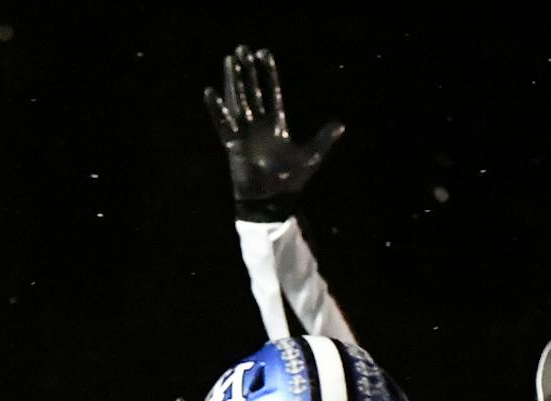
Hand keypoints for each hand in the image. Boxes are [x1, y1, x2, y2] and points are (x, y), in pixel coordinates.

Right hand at [202, 46, 344, 218]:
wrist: (271, 202)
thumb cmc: (289, 182)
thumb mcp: (311, 156)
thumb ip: (323, 139)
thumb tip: (340, 124)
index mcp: (276, 123)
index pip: (273, 91)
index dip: (269, 73)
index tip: (264, 53)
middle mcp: (259, 124)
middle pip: (252, 90)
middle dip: (248, 69)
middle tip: (242, 48)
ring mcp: (245, 132)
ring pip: (238, 100)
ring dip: (234, 80)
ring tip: (229, 60)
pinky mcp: (233, 144)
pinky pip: (222, 123)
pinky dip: (216, 109)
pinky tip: (210, 91)